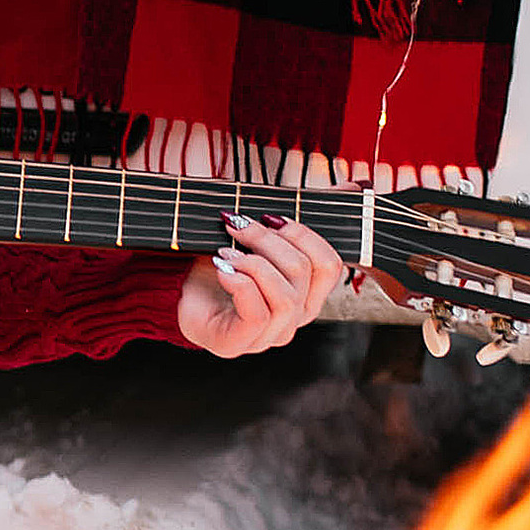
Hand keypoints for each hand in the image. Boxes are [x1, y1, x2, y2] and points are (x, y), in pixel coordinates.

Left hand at [177, 210, 345, 357]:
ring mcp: (268, 336)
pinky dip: (239, 283)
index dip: (304, 235)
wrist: (175, 295)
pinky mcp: (239, 344)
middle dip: (268, 240)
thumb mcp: (259, 239)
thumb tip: (354, 186)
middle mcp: (293, 319)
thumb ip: (296, 219)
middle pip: (303, 272)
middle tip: (238, 226)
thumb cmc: (219, 268)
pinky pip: (257, 312)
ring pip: (285, 295)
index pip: (330, 265)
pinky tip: (221, 269)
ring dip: (253, 262)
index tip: (270, 218)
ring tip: (227, 251)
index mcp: (305, 295)